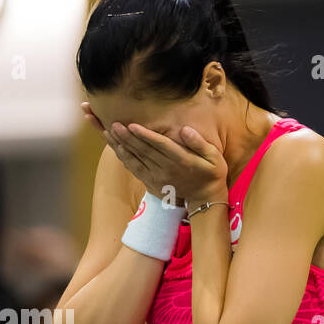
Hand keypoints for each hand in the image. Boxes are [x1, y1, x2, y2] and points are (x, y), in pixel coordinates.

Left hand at [81, 102, 227, 205]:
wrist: (205, 199)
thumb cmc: (211, 173)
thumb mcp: (214, 157)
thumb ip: (200, 143)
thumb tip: (185, 130)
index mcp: (182, 161)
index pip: (160, 146)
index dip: (145, 136)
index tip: (132, 125)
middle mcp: (166, 170)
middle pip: (144, 152)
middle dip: (127, 138)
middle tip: (114, 124)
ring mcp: (157, 178)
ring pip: (136, 160)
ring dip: (121, 146)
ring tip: (109, 132)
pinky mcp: (151, 183)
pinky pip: (135, 170)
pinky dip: (124, 158)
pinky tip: (116, 148)